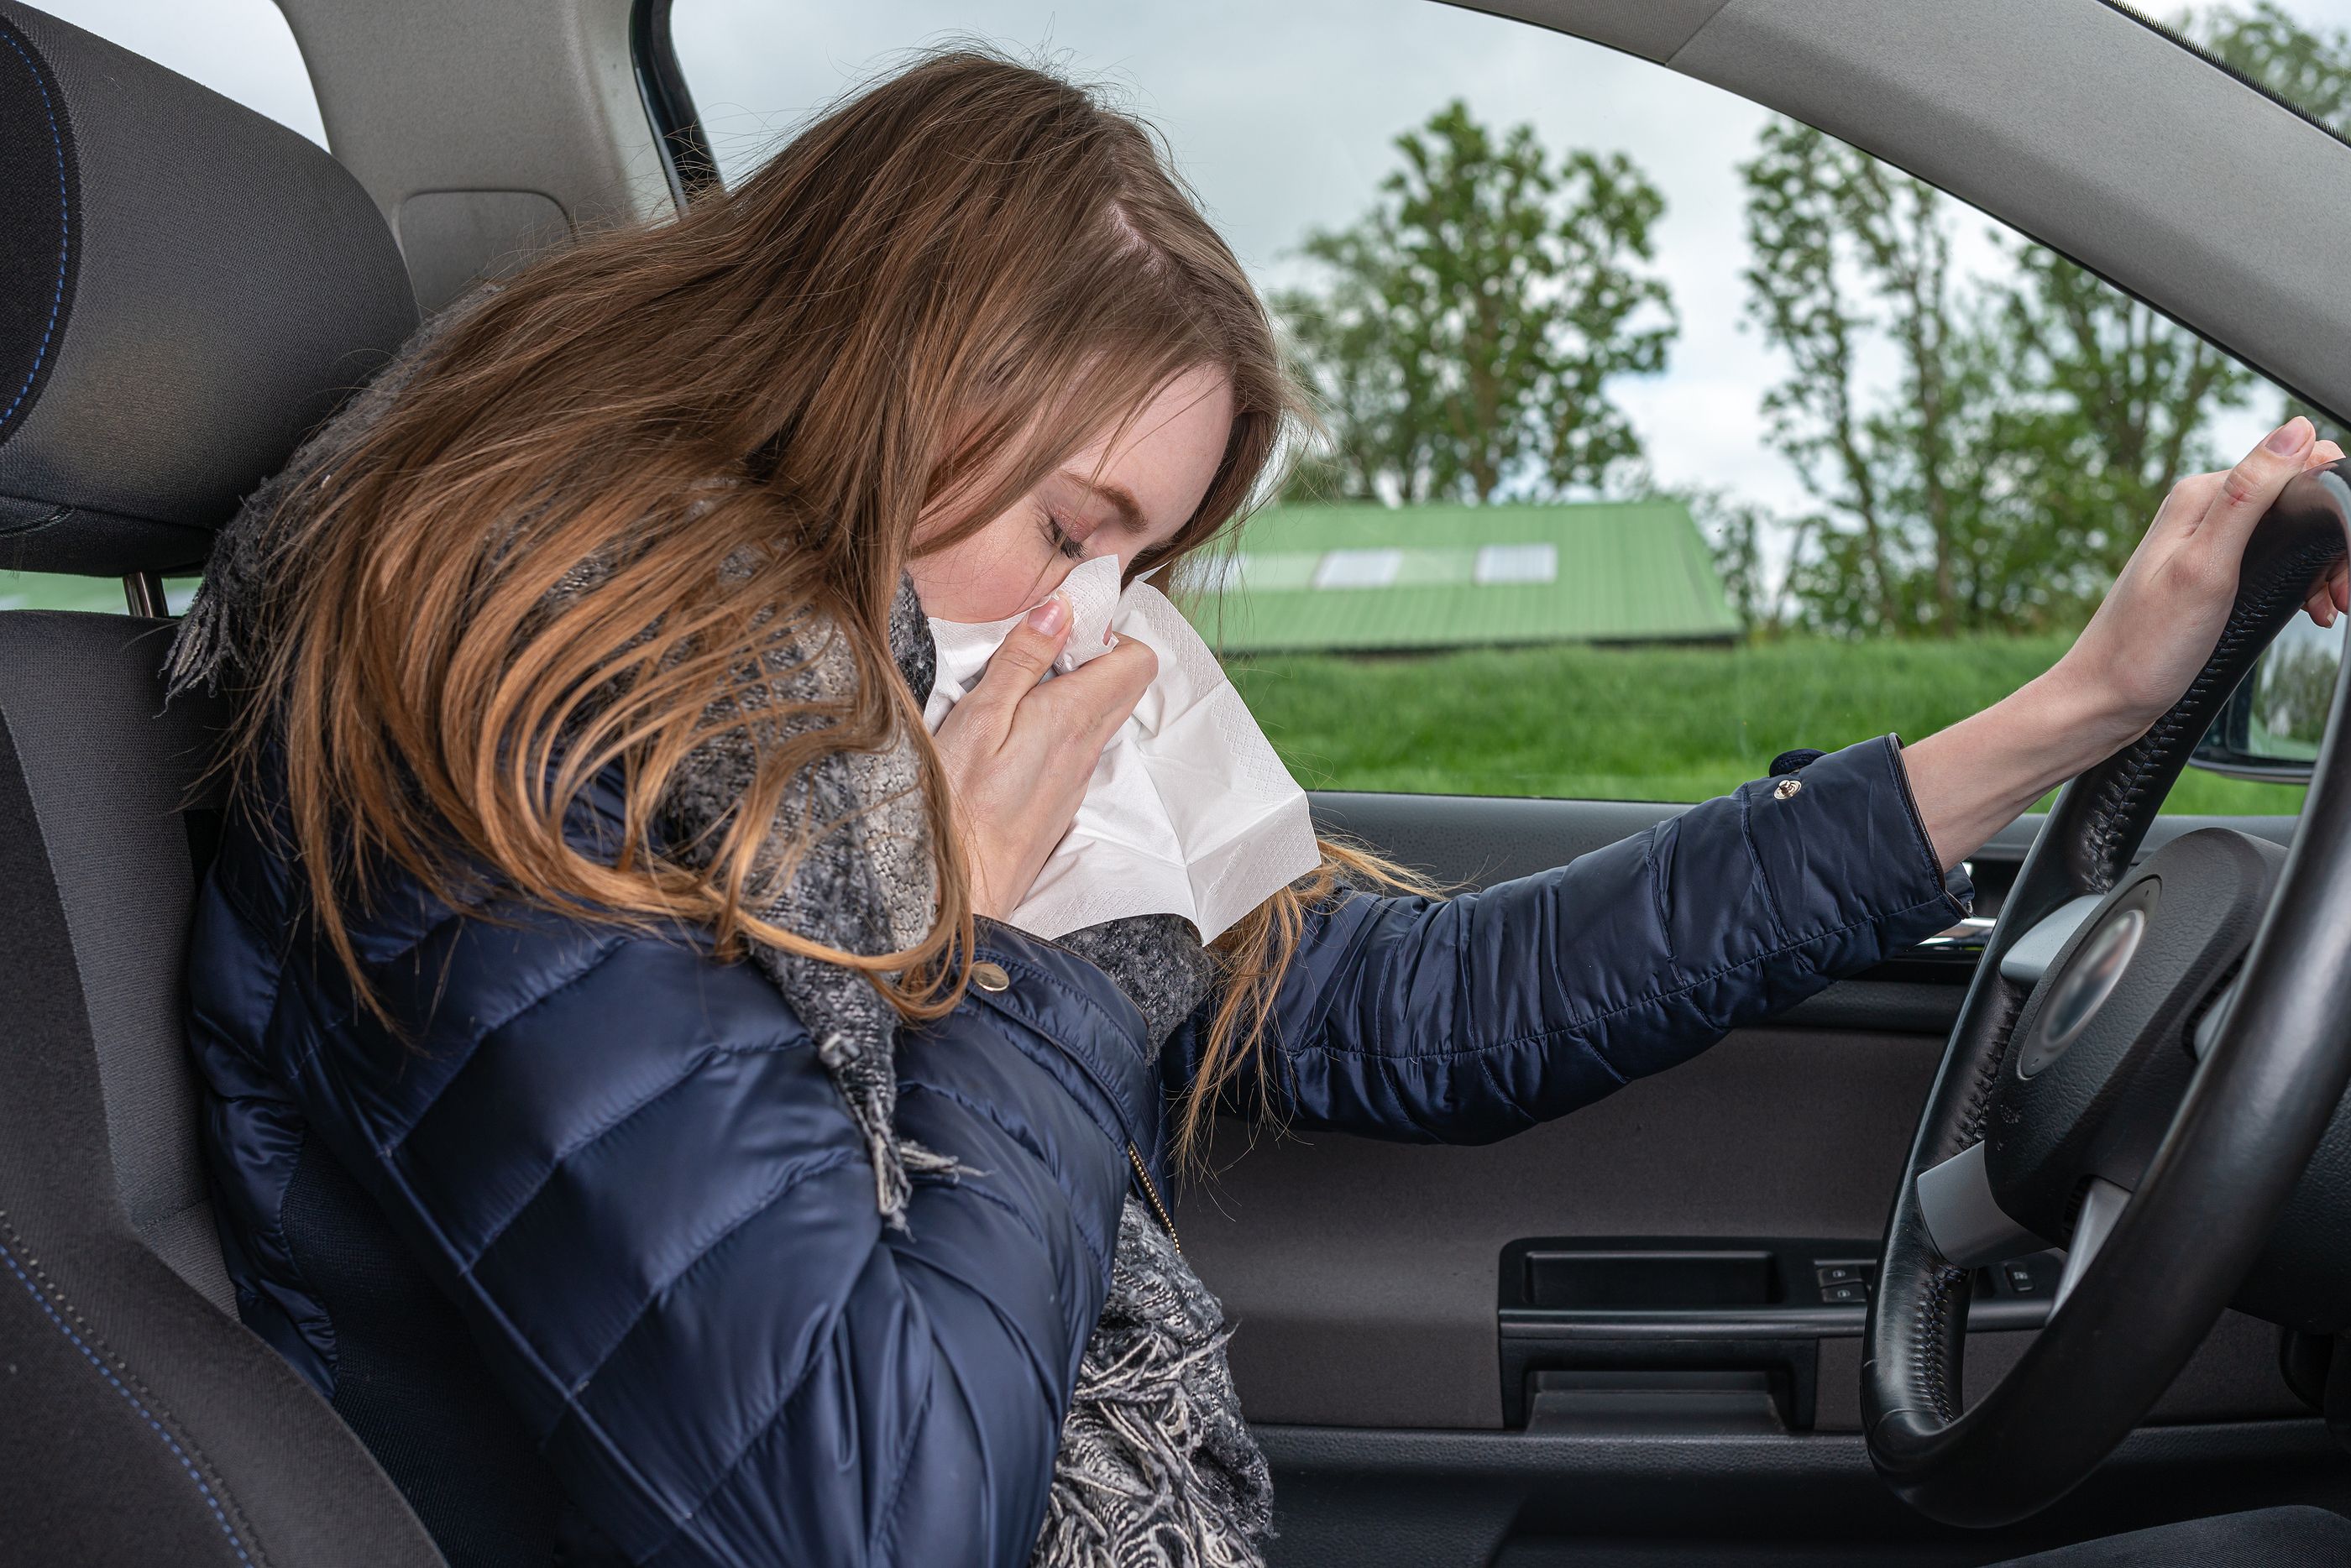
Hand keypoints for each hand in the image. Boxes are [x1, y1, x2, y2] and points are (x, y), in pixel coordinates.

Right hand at [931, 592, 1156, 920]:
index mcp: (1074, 717)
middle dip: (1093, 654)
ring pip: (1100, 714)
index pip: (1137, 659)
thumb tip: (1061, 610)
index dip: (1107, 632)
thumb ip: (1023, 660)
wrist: (960, 890)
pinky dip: (1058, 724)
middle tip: (1039, 652)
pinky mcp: (1060, 797)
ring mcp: (1077, 776)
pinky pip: (1078, 746)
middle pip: (1125, 683)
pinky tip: (1011, 733)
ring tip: (1018, 691)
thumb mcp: (980, 716)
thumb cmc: (958, 804)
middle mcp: (1088, 747)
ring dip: (1072, 690)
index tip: (1063, 627)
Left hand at [2049, 417, 2347, 741]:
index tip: (2343, 557)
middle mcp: (2204, 510)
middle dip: (2333, 546)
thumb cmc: (2146, 643)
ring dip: (2323, 568)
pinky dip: (2301, 584)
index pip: (2298, 465)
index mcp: (2202, 494)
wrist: (2107, 699)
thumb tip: (2295, 429)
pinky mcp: (2214, 573)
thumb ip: (2248, 495)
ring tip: (2328, 606)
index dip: (2335, 506)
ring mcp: (2208, 542)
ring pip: (2294, 535)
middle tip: (2339, 594)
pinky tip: (2309, 609)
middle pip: (2301, 503)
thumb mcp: (2206, 565)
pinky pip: (2275, 561)